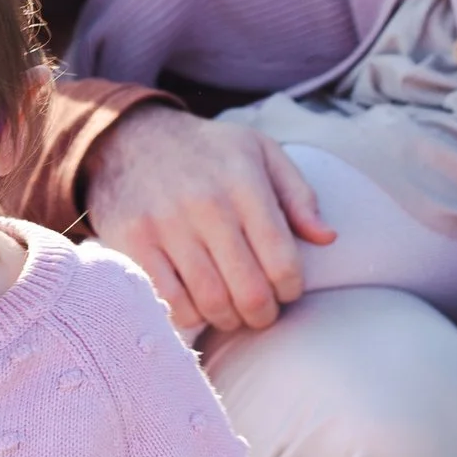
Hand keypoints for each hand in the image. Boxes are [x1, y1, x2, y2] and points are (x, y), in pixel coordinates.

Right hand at [86, 106, 334, 331]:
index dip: (292, 289)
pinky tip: (197, 306)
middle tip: (261, 312)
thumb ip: (298, 195)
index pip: (282, 260)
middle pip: (250, 291)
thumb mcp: (260, 153)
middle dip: (263, 314)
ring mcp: (165, 225)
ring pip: (211, 302)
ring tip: (232, 311)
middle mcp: (206, 204)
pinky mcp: (133, 242)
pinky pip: (170, 301)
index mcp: (244, 182)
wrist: (129, 138)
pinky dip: (190, 315)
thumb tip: (327, 238)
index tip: (287, 290)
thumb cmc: (207, 152)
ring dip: (228, 319)